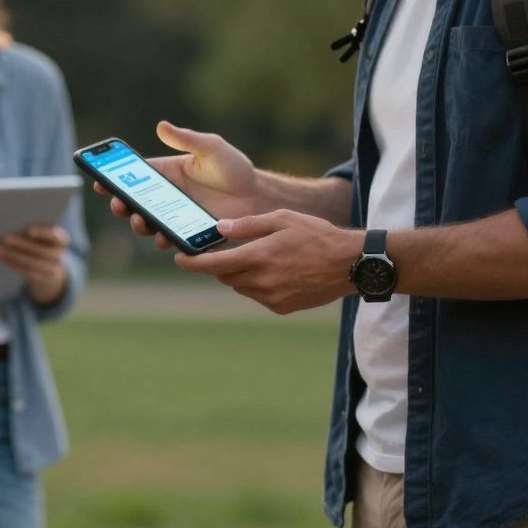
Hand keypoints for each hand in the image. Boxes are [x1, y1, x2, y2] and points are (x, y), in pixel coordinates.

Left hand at [0, 223, 69, 303]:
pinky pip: (26, 272)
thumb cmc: (39, 241)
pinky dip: (12, 263)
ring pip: (32, 263)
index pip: (54, 234)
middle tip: (5, 238)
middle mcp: (59, 254)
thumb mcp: (39, 234)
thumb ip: (28, 230)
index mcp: (60, 239)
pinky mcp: (42, 278)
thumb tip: (8, 226)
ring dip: (13, 255)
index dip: (42, 232)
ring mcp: (52, 269)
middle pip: (41, 250)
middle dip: (22, 244)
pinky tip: (0, 257)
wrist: (50, 264)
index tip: (29, 230)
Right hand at [94, 121, 268, 248]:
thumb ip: (186, 139)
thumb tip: (161, 126)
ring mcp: (176, 218)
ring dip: (139, 224)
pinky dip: (164, 240)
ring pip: (148, 225)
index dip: (113, 179)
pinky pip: (171, 240)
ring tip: (141, 220)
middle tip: (119, 204)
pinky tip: (164, 238)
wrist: (258, 196)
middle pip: (134, 203)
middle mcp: (166, 197)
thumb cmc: (235, 168)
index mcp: (166, 174)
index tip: (99, 180)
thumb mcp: (211, 147)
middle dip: (120, 205)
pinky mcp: (188, 235)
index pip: (133, 176)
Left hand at [179, 209, 363, 313]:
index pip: (212, 265)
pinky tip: (278, 271)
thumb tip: (218, 229)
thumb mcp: (282, 219)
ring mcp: (271, 298)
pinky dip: (258, 285)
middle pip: (225, 276)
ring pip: (241, 287)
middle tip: (228, 250)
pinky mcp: (281, 307)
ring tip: (262, 258)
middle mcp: (261, 282)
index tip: (179, 259)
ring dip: (241, 274)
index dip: (191, 263)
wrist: (349, 264)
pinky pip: (258, 296)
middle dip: (221, 264)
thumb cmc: (317, 235)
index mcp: (258, 257)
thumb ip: (247, 226)